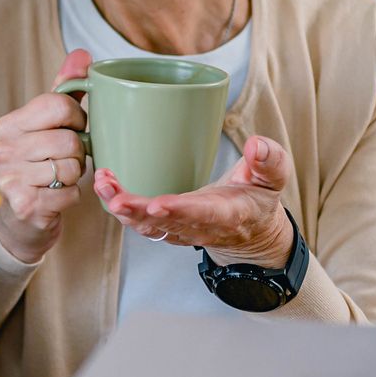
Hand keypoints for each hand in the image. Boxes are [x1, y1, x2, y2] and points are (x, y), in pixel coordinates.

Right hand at [0, 49, 92, 263]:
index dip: (77, 118)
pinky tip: (55, 197)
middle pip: (69, 140)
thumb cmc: (35, 167)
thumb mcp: (43, 127)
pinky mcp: (25, 206)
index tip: (73, 129)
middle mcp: (3, 150)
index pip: (58, 105)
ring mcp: (10, 179)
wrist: (16, 223)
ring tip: (58, 179)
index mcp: (7, 125)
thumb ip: (63, 91)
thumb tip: (82, 54)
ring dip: (74, 177)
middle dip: (78, 153)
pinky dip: (71, 197)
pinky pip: (70, 194)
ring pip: (71, 168)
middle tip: (66, 160)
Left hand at [93, 135, 295, 268]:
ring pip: (147, 226)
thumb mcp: (274, 178)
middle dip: (138, 212)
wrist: (251, 232)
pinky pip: (141, 222)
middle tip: (115, 199)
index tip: (157, 204)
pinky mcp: (167, 228)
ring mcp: (181, 231)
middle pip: (165, 224)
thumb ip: (270, 161)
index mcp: (228, 214)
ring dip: (122, 207)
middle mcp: (200, 227)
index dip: (180, 210)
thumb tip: (257, 144)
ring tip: (102, 183)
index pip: (204, 214)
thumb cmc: (258, 199)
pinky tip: (104, 184)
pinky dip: (120, 206)